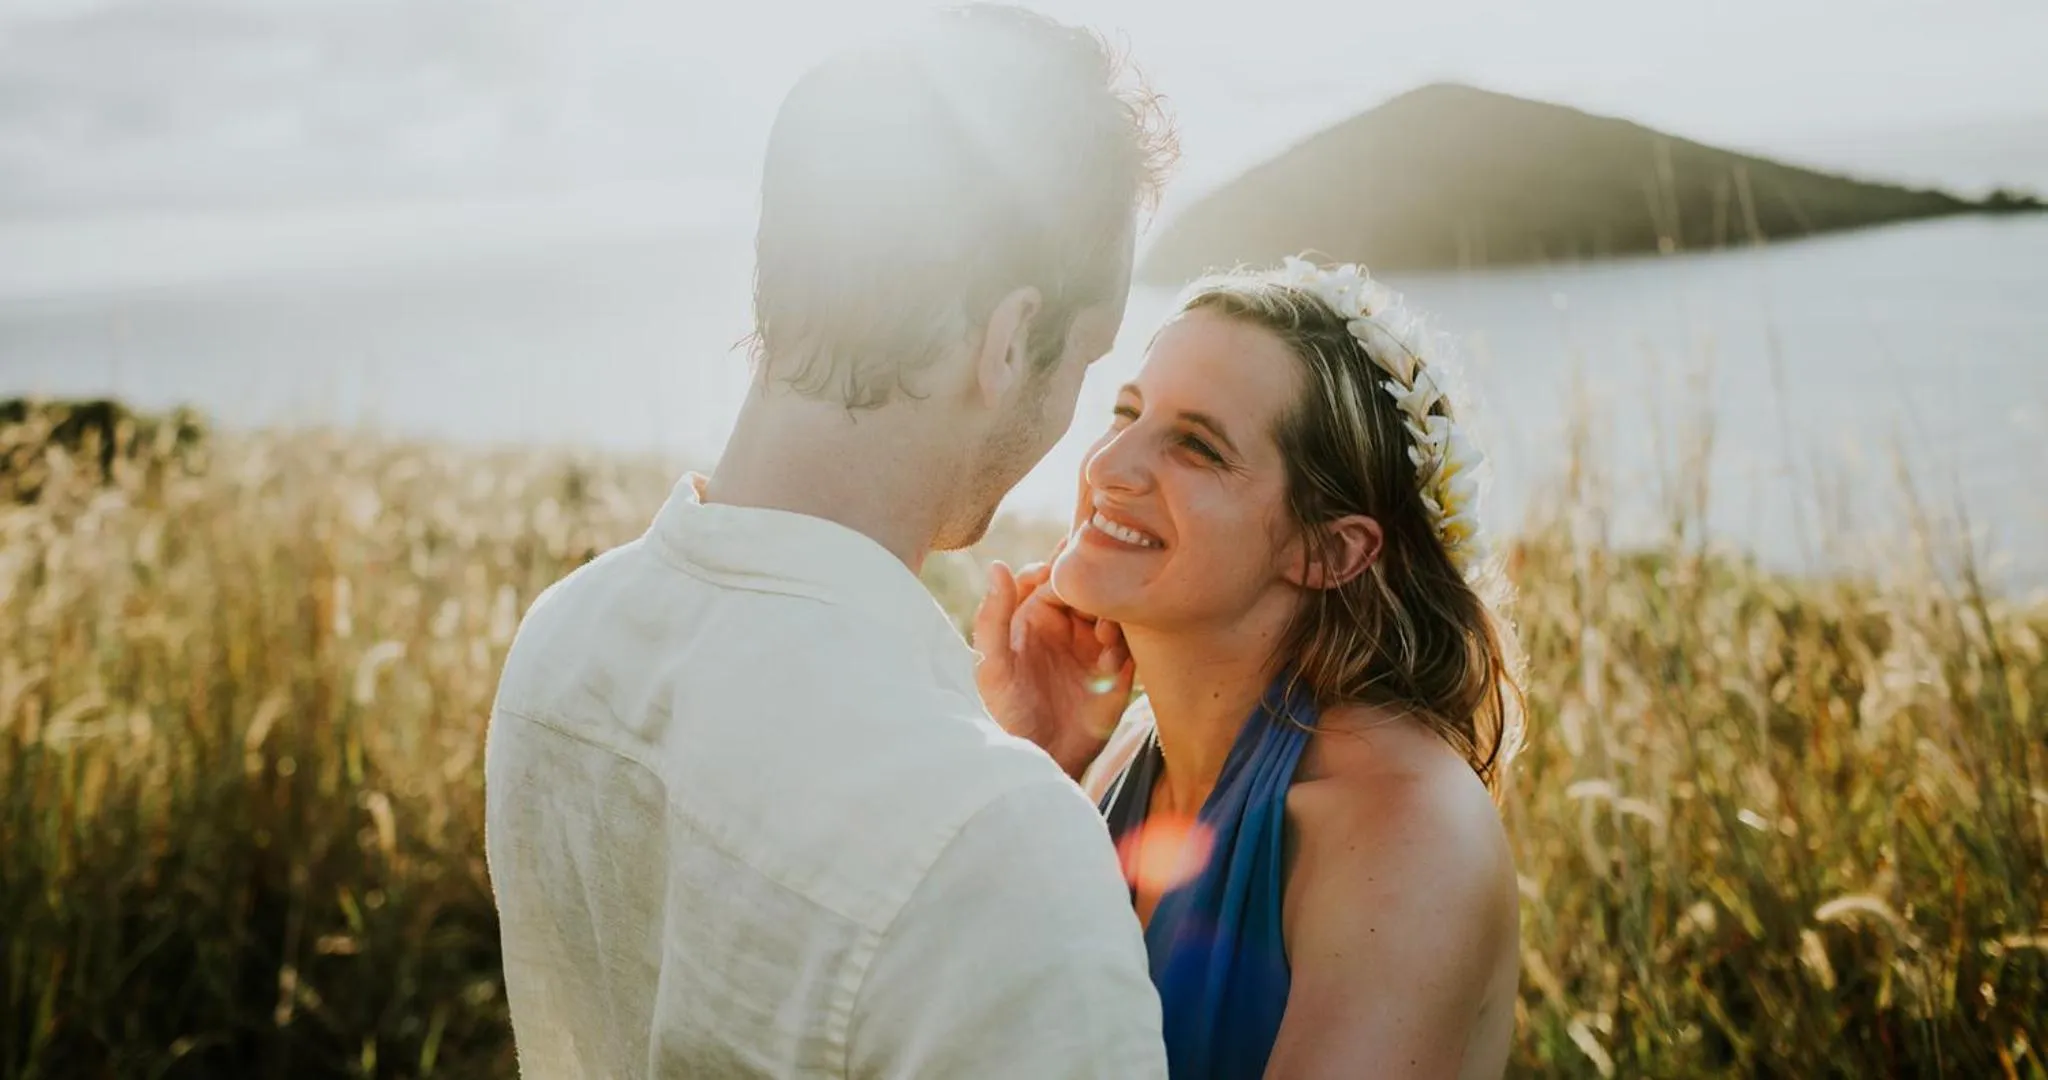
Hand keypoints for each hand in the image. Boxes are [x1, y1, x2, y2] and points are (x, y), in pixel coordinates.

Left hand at [973, 547, 1134, 778]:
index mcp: (1032, 615)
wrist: (1041, 759)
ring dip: (1112, 611)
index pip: (1053, 574)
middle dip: (1094, 587)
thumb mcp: (992, 665)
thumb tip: (998, 565)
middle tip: (1093, 601)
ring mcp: (1092, 645)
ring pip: (1112, 608)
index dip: (1062, 569)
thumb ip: (993, 616)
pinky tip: (1111, 657)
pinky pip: (1130, 641)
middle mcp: (1064, 625)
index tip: (1068, 577)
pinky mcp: (1116, 668)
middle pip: (1088, 586)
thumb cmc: (1006, 713)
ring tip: (1103, 635)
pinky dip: (1125, 640)